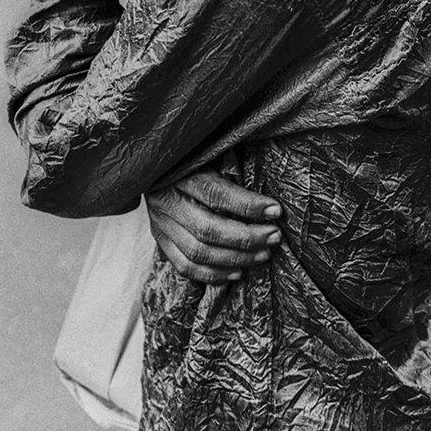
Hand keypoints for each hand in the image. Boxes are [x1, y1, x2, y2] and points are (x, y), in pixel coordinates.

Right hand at [144, 170, 283, 284]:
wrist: (155, 166)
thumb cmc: (189, 159)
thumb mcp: (207, 155)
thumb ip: (229, 171)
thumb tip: (265, 196)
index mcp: (179, 174)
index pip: (215, 193)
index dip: (247, 205)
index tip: (275, 210)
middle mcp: (166, 201)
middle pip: (207, 229)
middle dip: (247, 237)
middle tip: (274, 236)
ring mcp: (160, 224)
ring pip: (198, 253)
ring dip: (235, 258)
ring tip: (263, 254)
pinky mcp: (160, 240)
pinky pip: (185, 266)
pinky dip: (213, 274)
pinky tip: (237, 272)